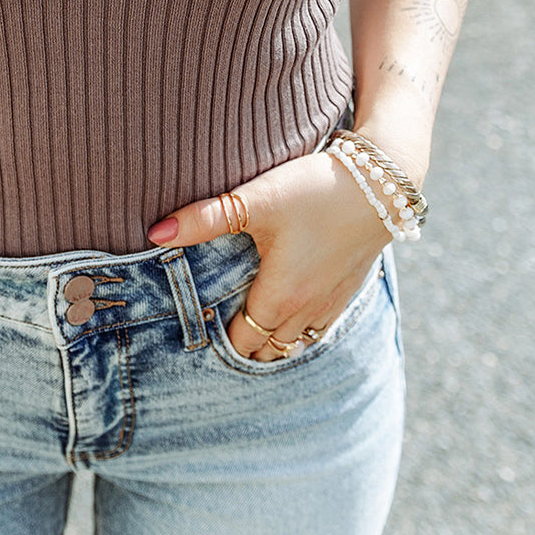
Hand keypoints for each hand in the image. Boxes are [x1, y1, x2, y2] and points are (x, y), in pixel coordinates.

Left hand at [147, 149, 391, 360]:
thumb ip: (203, 219)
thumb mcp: (254, 201)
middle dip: (243, 347)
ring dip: (272, 340)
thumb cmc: (313, 192)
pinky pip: (319, 329)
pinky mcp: (348, 289)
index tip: (198, 329)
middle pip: (267, 350)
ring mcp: (331, 303)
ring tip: (247, 325)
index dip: (218, 341)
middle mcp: (306, 311)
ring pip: (295, 342)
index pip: (241, 342)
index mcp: (279, 297)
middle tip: (216, 329)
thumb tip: (154, 233)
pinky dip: (299, 330)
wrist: (380, 184)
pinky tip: (288, 310)